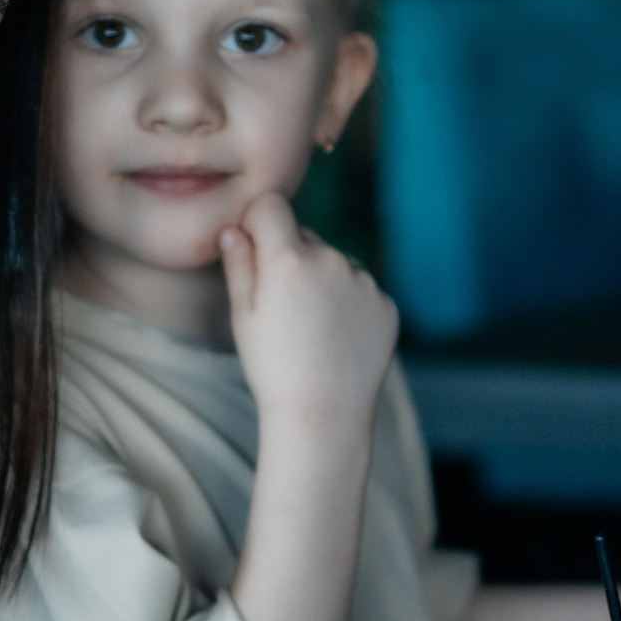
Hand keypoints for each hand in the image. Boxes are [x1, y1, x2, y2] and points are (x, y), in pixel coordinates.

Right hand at [219, 192, 396, 436]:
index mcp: (289, 259)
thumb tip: (233, 230)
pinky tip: (336, 339)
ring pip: (333, 263)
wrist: (323, 415)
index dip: (257, 223)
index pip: (271, 206)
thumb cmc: (273, 368)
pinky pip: (360, 289)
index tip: (253, 249)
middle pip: (303, 236)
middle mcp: (331, 260)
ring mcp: (364, 282)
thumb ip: (240, 265)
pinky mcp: (386, 304)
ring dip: (321, 280)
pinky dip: (348, 304)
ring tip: (312, 329)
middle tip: (282, 308)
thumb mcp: (244, 316)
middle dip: (288, 257)